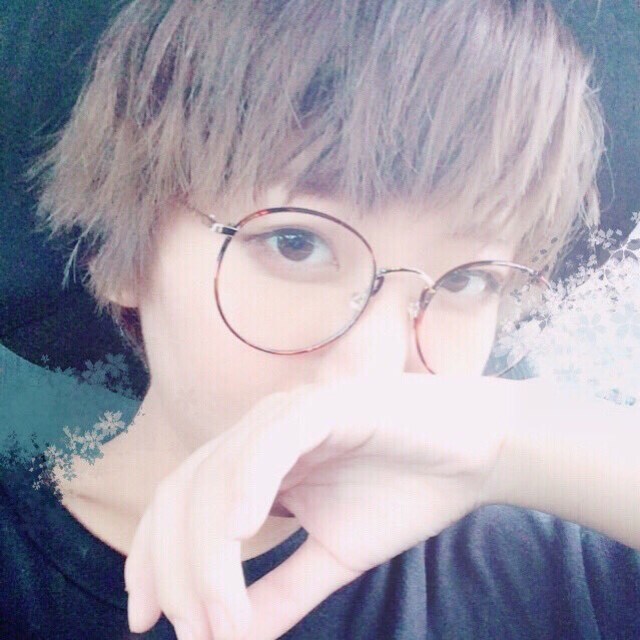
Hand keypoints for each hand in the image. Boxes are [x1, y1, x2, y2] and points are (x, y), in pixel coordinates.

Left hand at [124, 373, 528, 638]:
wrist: (473, 453)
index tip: (147, 621)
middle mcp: (259, 433)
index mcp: (254, 464)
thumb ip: (282, 592)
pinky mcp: (325, 405)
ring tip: (222, 617)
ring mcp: (289, 415)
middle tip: (195, 635)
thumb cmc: (404, 493)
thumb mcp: (333, 555)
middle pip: (183, 494)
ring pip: (218, 475)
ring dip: (210, 553)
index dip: (153, 560)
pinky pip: (273, 442)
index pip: (178, 505)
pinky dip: (250, 482)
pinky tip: (244, 529)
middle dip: (176, 570)